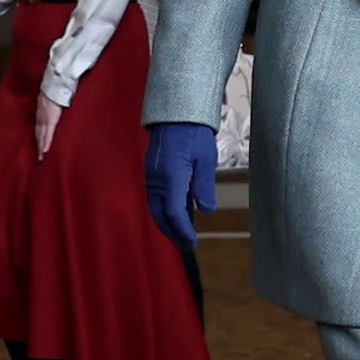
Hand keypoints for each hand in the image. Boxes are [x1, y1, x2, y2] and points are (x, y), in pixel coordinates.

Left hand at [36, 92, 63, 159]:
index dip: (39, 137)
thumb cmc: (54, 90)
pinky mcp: (50, 122)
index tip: (39, 145)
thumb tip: (54, 107)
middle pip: (38, 135)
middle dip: (38, 145)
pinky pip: (48, 135)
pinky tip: (45, 151)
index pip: (39, 128)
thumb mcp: (50, 99)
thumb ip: (51, 105)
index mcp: (41, 113)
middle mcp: (40, 118)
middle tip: (39, 156)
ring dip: (41, 147)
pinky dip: (46, 143)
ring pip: (41, 137)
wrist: (53, 87)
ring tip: (41, 157)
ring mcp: (44, 121)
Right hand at [145, 122, 217, 247]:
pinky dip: (165, 210)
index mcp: (171, 178)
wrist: (176, 114)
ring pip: (156, 208)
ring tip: (182, 234)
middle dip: (173, 232)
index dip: (183, 230)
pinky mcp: (153, 173)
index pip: (174, 213)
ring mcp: (152, 177)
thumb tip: (207, 211)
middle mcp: (157, 181)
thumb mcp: (206, 160)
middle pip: (161, 215)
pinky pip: (156, 198)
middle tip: (186, 245)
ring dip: (167, 223)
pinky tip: (178, 214)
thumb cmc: (194, 134)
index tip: (192, 243)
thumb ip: (204, 187)